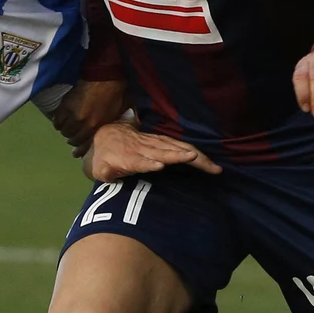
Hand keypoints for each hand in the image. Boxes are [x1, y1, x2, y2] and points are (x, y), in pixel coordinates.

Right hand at [52, 79, 125, 146]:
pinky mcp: (65, 106)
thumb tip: (127, 128)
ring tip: (66, 127)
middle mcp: (85, 125)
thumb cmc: (116, 92)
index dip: (80, 150)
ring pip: (64, 131)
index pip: (86, 145)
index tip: (76, 152)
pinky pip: (57, 120)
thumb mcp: (123, 111)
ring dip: (65, 130)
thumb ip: (121, 122)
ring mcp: (74, 116)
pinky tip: (59, 119)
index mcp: (99, 127)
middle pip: (73, 139)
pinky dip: (57, 122)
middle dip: (72, 139)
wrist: (105, 75)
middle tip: (72, 135)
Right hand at [83, 122, 220, 181]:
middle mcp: (150, 146)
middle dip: (193, 157)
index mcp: (157, 144)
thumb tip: (180, 164)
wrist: (96, 142)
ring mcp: (136, 151)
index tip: (217, 169)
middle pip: (175, 150)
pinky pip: (136, 162)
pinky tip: (158, 166)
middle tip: (212, 166)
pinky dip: (147, 164)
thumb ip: (161, 156)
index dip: (199, 157)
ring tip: (189, 157)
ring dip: (174, 155)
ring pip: (159, 154)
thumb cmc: (124, 150)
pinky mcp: (122, 160)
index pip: (182, 149)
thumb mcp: (144, 152)